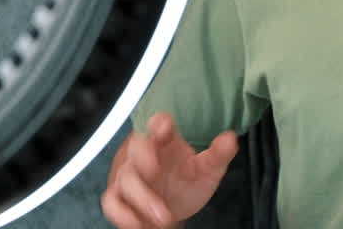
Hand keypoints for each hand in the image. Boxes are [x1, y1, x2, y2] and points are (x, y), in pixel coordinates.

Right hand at [102, 113, 237, 227]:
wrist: (174, 205)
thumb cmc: (187, 179)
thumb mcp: (207, 168)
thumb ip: (218, 154)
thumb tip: (230, 139)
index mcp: (165, 141)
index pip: (159, 124)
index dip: (159, 124)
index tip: (164, 127)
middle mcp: (145, 155)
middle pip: (138, 149)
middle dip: (144, 158)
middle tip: (154, 170)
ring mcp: (130, 176)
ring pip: (126, 179)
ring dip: (142, 197)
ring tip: (163, 216)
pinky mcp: (121, 197)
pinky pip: (112, 202)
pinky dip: (122, 214)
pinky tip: (138, 224)